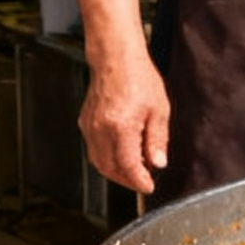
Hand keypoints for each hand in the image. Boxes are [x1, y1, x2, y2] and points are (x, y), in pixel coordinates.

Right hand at [79, 58, 171, 194]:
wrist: (115, 58)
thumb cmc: (138, 77)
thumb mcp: (159, 110)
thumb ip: (158, 140)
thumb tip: (158, 163)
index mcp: (121, 126)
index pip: (128, 166)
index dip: (139, 181)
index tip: (149, 187)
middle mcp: (101, 129)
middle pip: (110, 169)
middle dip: (127, 181)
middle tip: (143, 181)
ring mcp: (90, 126)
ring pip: (99, 163)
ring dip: (116, 173)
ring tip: (134, 171)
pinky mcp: (85, 123)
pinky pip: (94, 150)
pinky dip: (107, 159)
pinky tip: (122, 155)